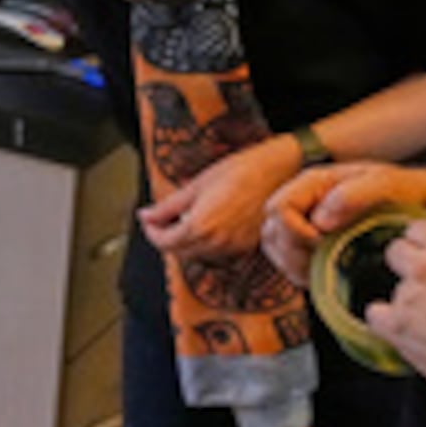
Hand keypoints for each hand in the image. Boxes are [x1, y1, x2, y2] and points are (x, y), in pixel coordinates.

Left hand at [137, 140, 295, 261]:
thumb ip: (168, 206)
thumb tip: (146, 215)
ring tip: (182, 219)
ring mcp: (233, 249)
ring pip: (196, 256)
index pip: (164, 242)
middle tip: (160, 219)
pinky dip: (204, 245)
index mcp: (200, 226)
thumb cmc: (240, 170)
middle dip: (165, 238)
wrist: (279, 171)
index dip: (151, 231)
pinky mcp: (245, 248)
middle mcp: (216, 243)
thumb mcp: (197, 184)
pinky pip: (215, 254)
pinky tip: (206, 225)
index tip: (147, 219)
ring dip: (184, 243)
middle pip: (178, 252)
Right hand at [261, 160, 420, 287]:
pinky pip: (288, 260)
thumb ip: (353, 195)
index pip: (279, 208)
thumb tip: (319, 221)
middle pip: (271, 231)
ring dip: (293, 264)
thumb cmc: (403, 190)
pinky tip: (320, 275)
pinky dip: (299, 271)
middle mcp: (303, 200)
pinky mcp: (309, 241)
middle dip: (292, 252)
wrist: (417, 201)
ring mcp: (304, 221)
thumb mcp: (385, 185)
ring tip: (320, 271)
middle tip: (320, 262)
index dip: (294, 232)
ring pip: (274, 248)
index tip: (321, 244)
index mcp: (314, 182)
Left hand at [364, 213, 425, 405]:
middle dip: (405, 264)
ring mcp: (408, 296)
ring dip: (404, 301)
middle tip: (421, 283)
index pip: (417, 228)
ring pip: (390, 287)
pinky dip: (384, 322)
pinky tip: (399, 329)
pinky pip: (374, 316)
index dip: (422, 243)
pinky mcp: (397, 326)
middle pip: (394, 251)